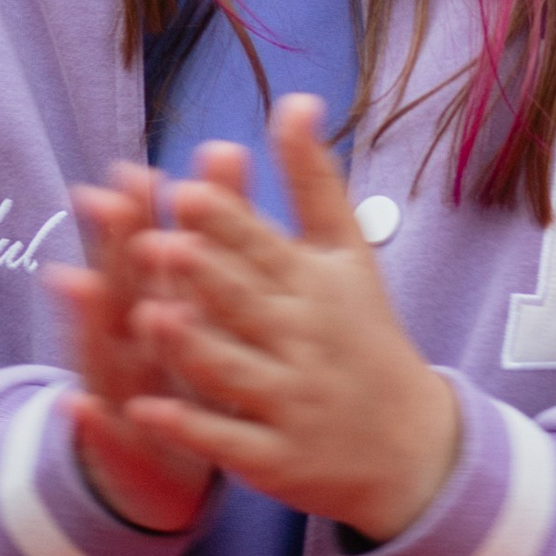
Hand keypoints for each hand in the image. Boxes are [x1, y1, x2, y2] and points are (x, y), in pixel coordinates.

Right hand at [45, 167, 213, 534]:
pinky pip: (105, 433)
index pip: (150, 250)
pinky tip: (75, 406)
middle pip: (120, 288)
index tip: (140, 170)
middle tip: (100, 202)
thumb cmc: (187, 364)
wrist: (162, 468)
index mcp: (160, 302)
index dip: (145, 212)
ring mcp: (120, 391)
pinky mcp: (119, 446)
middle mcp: (131, 340)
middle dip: (111, 246)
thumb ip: (219, 225)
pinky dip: (89, 421)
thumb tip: (227, 143)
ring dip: (90, 320)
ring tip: (76, 282)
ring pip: (105, 351)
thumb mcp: (202, 299)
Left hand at [118, 102, 459, 543]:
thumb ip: (314, 181)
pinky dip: (188, 426)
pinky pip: (227, 438)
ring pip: (233, 370)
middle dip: (204, 276)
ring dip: (191, 346)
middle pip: (247, 305)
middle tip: (153, 245)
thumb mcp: (348, 255)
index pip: (266, 248)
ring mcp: (290, 401)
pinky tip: (143, 409)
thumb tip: (295, 98)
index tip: (186, 192)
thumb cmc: (363, 335)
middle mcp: (304, 341)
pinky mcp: (274, 457)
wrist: (411, 443)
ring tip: (148, 317)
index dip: (227, 223)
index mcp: (316, 287)